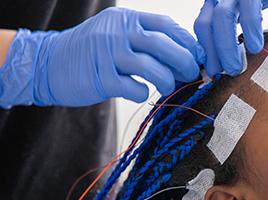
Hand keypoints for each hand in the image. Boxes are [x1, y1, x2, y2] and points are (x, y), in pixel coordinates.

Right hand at [0, 7, 204, 106]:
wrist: (49, 63)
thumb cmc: (92, 51)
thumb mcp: (116, 33)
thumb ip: (144, 38)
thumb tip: (184, 53)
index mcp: (126, 19)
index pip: (166, 25)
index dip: (188, 42)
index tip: (199, 57)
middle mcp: (118, 32)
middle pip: (163, 45)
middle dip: (185, 62)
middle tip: (192, 74)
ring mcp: (108, 55)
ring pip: (152, 68)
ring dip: (168, 80)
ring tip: (168, 87)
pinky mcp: (100, 79)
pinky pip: (134, 88)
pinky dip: (143, 93)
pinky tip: (141, 93)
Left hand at [194, 0, 267, 76]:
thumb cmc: (247, 4)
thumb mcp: (230, 16)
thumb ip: (221, 34)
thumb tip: (216, 69)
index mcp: (214, 3)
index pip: (203, 26)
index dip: (209, 50)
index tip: (216, 71)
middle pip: (221, 18)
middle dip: (225, 47)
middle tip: (234, 69)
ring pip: (245, 5)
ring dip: (250, 29)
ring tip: (255, 49)